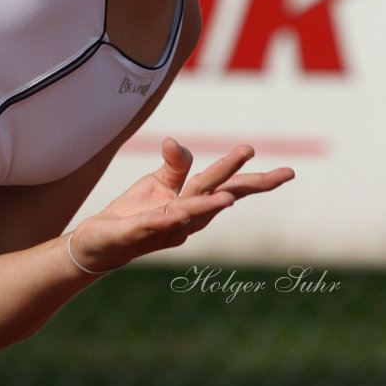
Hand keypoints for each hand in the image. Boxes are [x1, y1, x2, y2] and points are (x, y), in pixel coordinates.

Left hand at [67, 139, 293, 272]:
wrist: (100, 242)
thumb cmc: (135, 212)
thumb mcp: (156, 182)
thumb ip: (174, 165)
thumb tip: (177, 142)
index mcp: (193, 203)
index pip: (228, 186)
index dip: (252, 176)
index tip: (283, 168)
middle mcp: (185, 219)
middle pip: (220, 197)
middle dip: (250, 186)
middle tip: (284, 174)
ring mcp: (162, 228)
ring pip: (190, 214)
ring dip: (209, 206)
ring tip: (230, 198)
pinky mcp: (135, 232)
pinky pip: (153, 224)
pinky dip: (166, 218)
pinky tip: (177, 212)